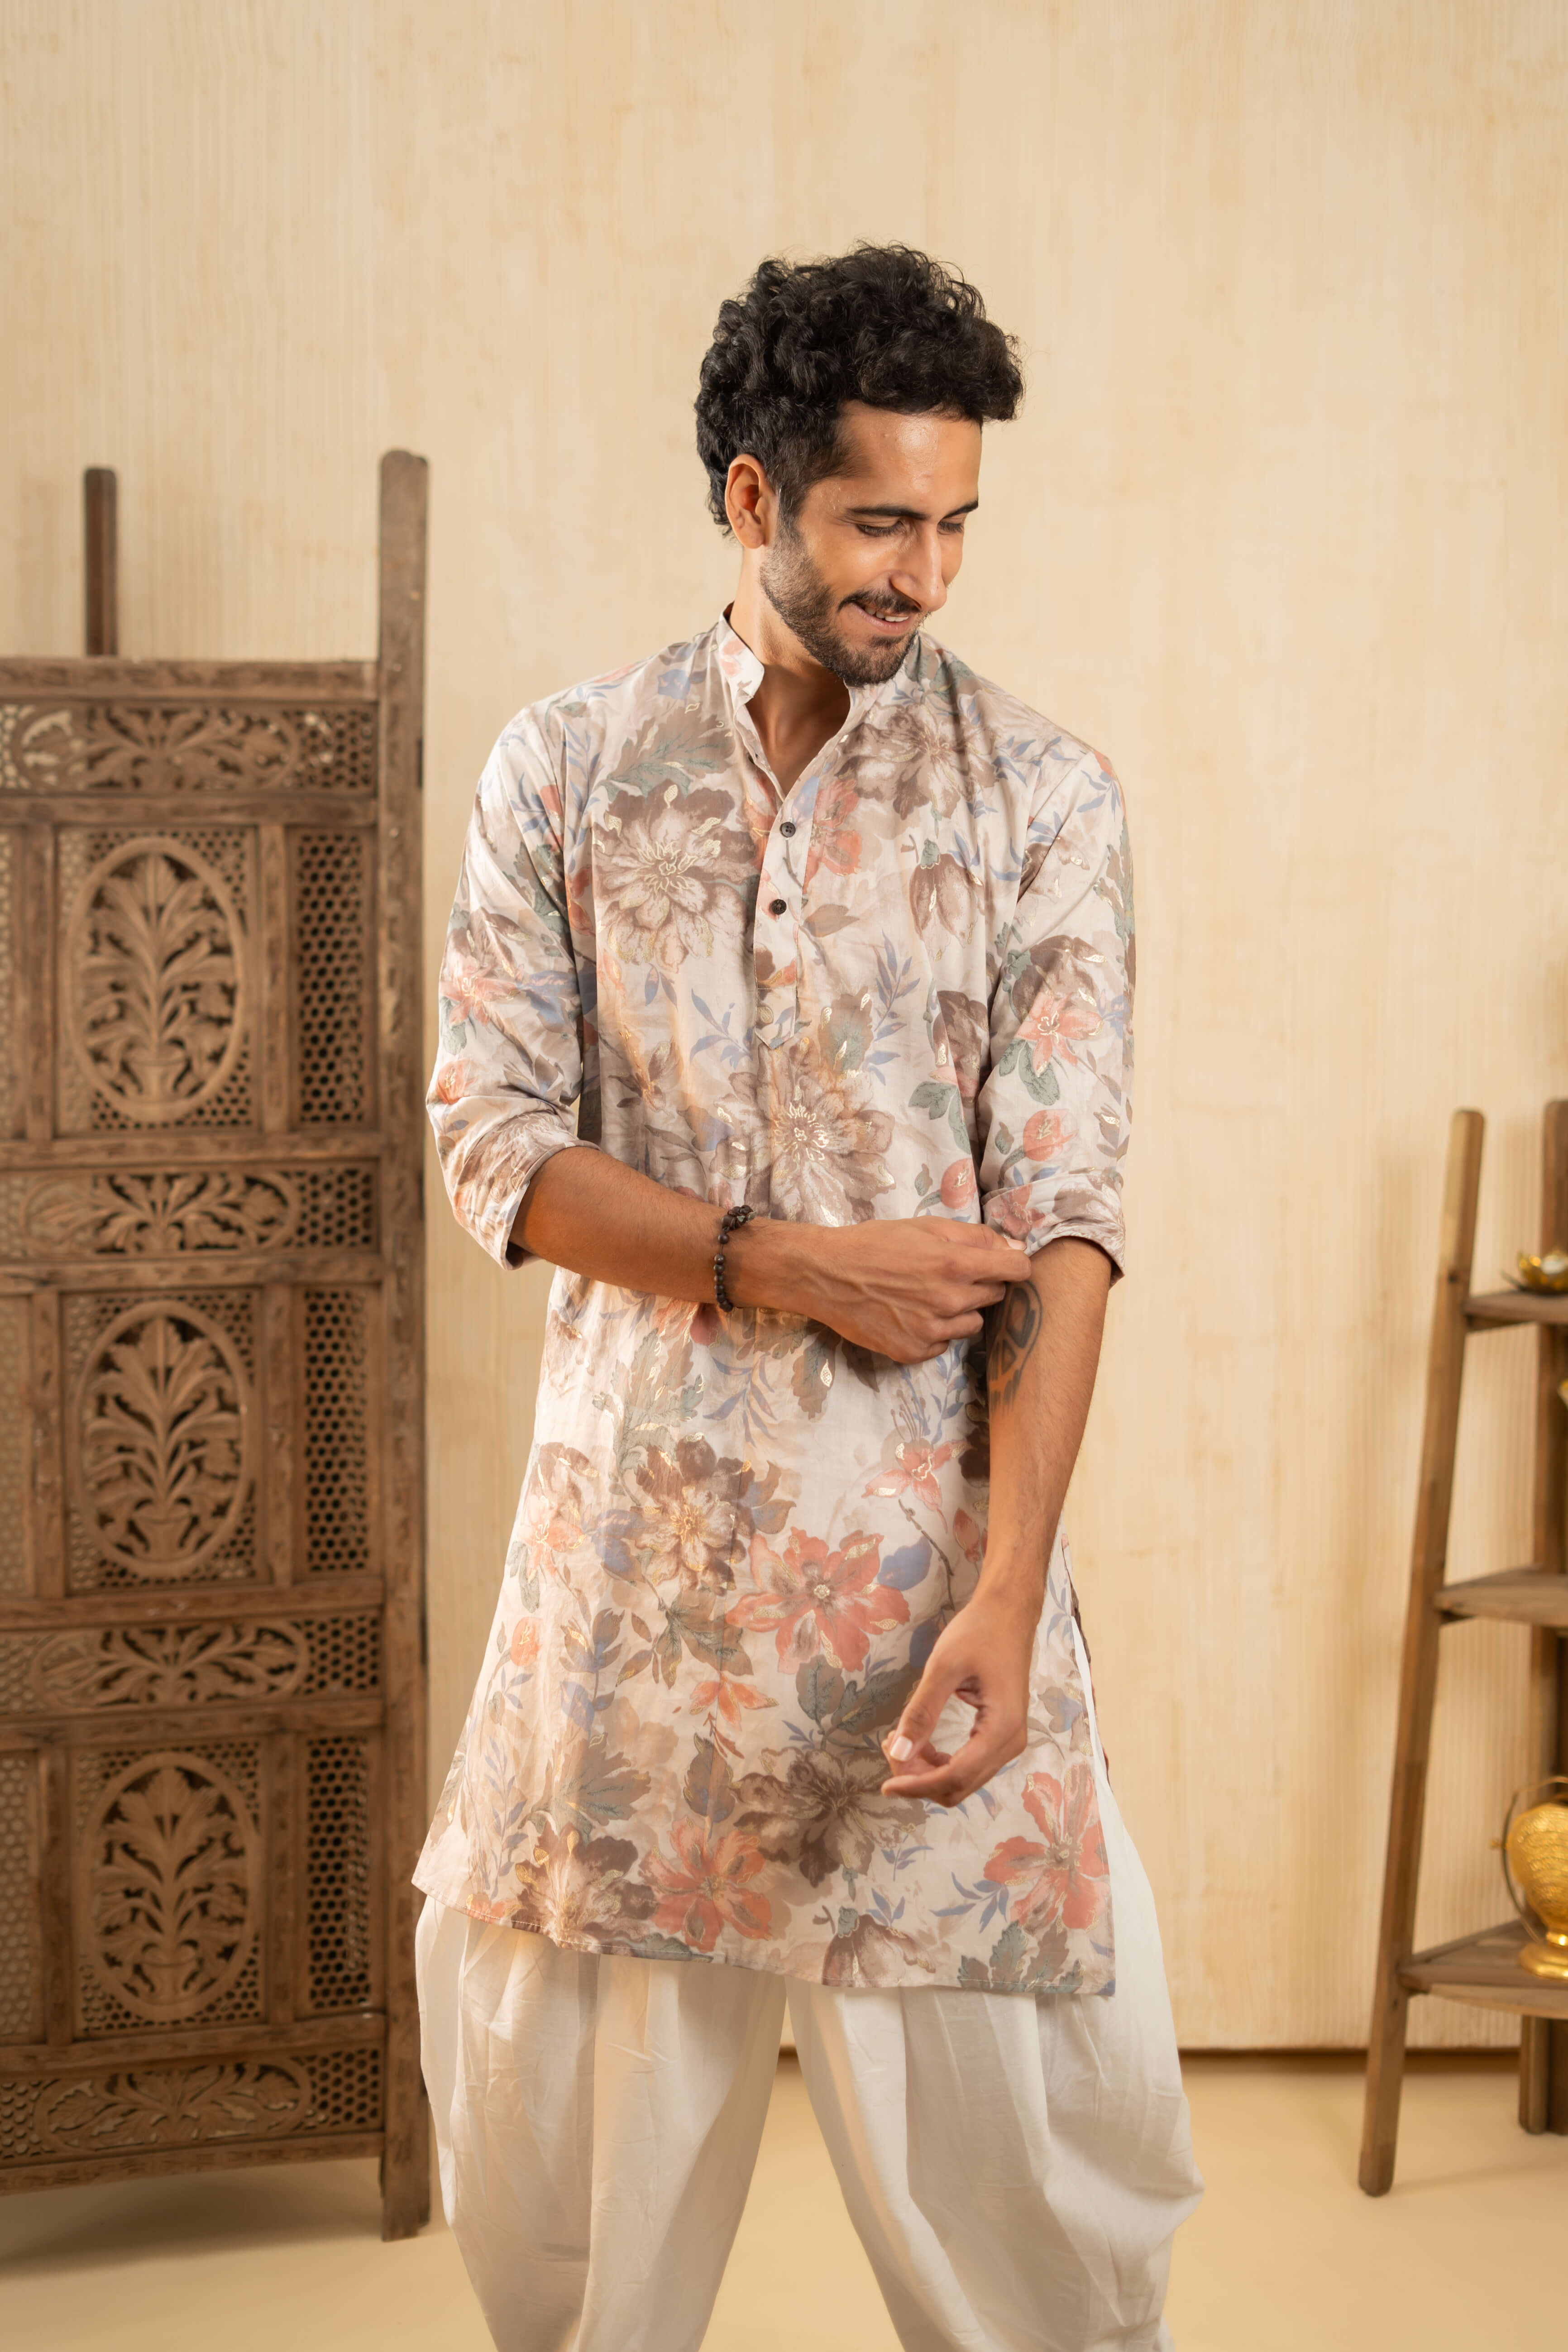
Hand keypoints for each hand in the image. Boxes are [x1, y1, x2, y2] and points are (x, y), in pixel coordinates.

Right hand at [744, 1217, 1031, 1363]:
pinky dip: (935, 1330)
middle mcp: (949, 1301)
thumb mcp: (926, 1226)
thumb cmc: (876, 1243)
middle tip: (949, 1274)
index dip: (1013, 1264)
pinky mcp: (914, 1352)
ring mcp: (932, 1330)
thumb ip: (975, 1237)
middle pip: (996, 1296)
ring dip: (960, 1310)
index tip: (1003, 1264)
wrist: (827, 1275)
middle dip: (981, 1283)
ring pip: (973, 1323)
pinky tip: (911, 1314)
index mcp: (956, 1264)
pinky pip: (944, 1342)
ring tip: (927, 1295)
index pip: (1017, 1270)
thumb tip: (1015, 1249)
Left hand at [878, 1586, 1038, 1805]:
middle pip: (958, 1785)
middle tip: (890, 1747)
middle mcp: (1010, 1744)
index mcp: (1001, 1729)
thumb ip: (921, 1711)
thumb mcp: (944, 1666)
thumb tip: (899, 1752)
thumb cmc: (979, 1633)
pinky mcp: (1000, 1735)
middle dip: (919, 1778)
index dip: (917, 1785)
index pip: (954, 1776)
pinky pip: (968, 1765)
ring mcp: (1007, 1741)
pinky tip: (920, 1741)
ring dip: (927, 1771)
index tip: (885, 1785)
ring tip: (899, 1741)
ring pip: (962, 1780)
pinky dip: (939, 1762)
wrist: (1008, 1614)